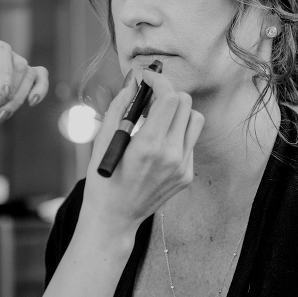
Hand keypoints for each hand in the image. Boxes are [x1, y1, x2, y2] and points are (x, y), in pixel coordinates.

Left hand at [0, 37, 48, 130]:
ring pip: (29, 75)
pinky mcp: (18, 80)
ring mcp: (8, 66)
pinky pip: (39, 77)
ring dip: (18, 100)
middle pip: (18, 65)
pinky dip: (40, 89)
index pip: (1, 50)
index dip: (6, 70)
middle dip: (9, 93)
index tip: (3, 93)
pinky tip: (32, 103)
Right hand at [81, 68, 203, 231]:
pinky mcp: (187, 175)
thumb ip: (120, 105)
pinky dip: (176, 132)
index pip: (170, 98)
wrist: (114, 218)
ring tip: (156, 119)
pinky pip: (190, 141)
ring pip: (195, 120)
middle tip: (147, 99)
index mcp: (149, 146)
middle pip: (185, 104)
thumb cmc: (103, 179)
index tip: (147, 78)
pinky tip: (158, 142)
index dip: (159, 81)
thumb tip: (133, 80)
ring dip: (177, 112)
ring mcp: (183, 167)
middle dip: (167, 94)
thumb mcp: (103, 139)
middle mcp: (171, 156)